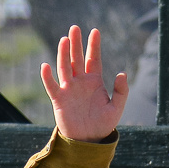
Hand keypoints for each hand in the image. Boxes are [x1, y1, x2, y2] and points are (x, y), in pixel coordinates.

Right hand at [40, 26, 125, 141]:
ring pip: (64, 67)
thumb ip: (121, 91)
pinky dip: (48, 76)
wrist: (89, 139)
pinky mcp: (58, 99)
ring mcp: (69, 89)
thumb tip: (122, 73)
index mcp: (95, 81)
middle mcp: (80, 82)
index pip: (94, 59)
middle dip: (76, 43)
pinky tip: (46, 66)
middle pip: (77, 59)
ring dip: (64, 54)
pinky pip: (52, 86)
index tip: (95, 31)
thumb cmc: (103, 123)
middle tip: (75, 27)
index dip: (94, 46)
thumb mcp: (116, 107)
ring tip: (64, 39)